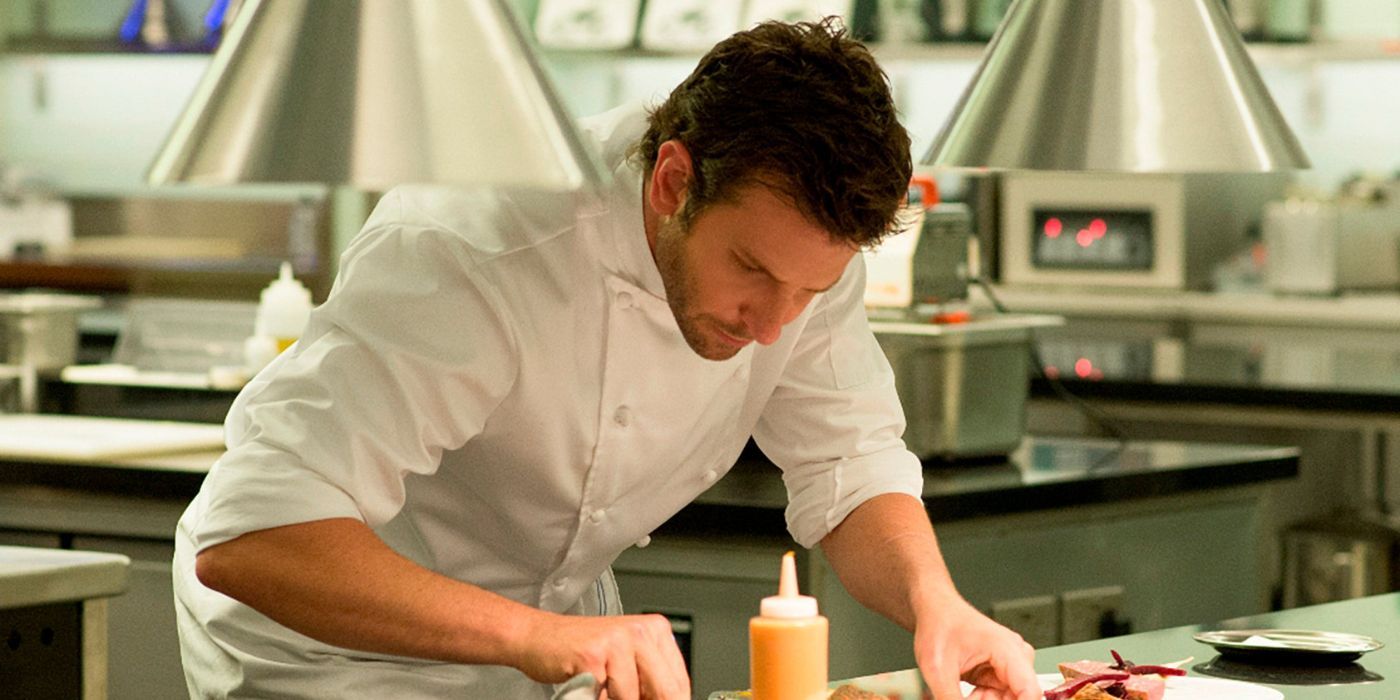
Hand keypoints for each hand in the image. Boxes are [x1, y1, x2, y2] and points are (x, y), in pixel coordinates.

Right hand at [513, 612, 689, 699]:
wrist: (538, 637)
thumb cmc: (581, 653)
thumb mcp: (626, 662)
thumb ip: (649, 683)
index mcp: (656, 631)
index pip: (680, 684)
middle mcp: (641, 631)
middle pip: (666, 693)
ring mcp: (617, 641)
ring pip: (633, 699)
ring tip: (601, 692)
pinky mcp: (593, 656)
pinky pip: (607, 699)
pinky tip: (588, 689)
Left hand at [913, 598, 1039, 699]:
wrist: (933, 611)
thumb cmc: (939, 626)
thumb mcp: (938, 669)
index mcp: (1008, 650)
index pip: (1029, 692)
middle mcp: (1016, 657)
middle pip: (1016, 698)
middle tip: (962, 696)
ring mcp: (1010, 665)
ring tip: (956, 691)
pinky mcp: (1001, 672)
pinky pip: (997, 697)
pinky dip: (979, 699)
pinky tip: (964, 692)